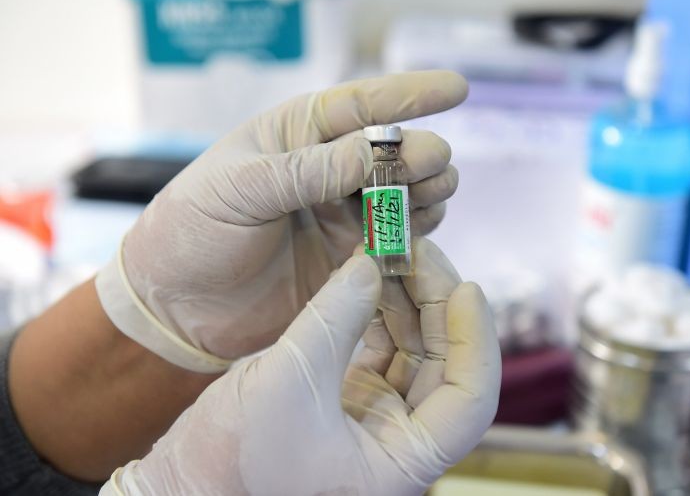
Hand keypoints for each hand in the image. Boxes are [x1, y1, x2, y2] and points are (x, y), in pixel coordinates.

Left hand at [95, 71, 466, 370]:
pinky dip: (416, 234)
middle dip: (420, 152)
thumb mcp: (240, 190)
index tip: (457, 88)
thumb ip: (309, 170)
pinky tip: (420, 232)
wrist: (175, 308)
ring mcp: (341, 215)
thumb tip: (381, 148)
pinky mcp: (349, 259)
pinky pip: (398, 239)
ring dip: (427, 191)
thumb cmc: (191, 232)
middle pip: (394, 151)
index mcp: (295, 135)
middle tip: (434, 164)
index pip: (361, 105)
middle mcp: (325, 170)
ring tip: (433, 196)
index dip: (411, 94)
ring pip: (406, 194)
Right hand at [100, 239, 500, 495]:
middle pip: (446, 362)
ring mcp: (378, 415)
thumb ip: (335, 317)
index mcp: (403, 460)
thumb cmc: (233, 457)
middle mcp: (401, 440)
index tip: (466, 287)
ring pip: (416, 349)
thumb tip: (372, 261)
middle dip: (438, 303)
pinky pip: (383, 345)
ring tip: (394, 250)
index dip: (476, 339)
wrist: (184, 482)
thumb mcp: (289, 381)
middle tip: (418, 248)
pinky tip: (371, 272)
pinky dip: (380, 309)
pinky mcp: (352, 395)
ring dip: (409, 299)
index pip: (470, 398)